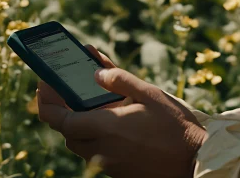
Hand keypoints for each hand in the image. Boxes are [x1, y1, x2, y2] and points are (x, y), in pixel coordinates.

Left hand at [37, 46, 206, 177]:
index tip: (44, 85)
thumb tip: (96, 72)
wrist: (195, 161)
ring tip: (93, 105)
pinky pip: (97, 153)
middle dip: (64, 112)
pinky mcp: (119, 172)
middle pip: (67, 132)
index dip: (46, 102)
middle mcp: (102, 149)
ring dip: (80, 125)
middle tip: (68, 90)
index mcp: (106, 127)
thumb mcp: (150, 94)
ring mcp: (110, 164)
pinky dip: (97, 137)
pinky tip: (114, 123)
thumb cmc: (175, 126)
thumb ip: (119, 80)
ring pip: (81, 144)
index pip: (59, 119)